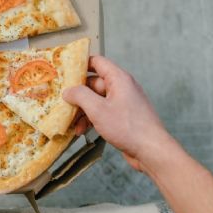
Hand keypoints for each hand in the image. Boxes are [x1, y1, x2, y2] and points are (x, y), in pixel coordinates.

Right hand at [64, 56, 175, 172]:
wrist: (150, 149)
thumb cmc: (127, 127)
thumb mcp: (98, 110)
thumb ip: (80, 96)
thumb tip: (67, 91)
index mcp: (119, 79)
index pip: (98, 62)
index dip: (81, 64)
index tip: (65, 71)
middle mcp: (122, 87)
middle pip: (94, 84)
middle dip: (78, 95)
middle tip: (62, 104)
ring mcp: (123, 102)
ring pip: (97, 100)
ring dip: (83, 111)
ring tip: (73, 125)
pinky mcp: (123, 116)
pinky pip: (103, 112)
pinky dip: (92, 119)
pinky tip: (82, 131)